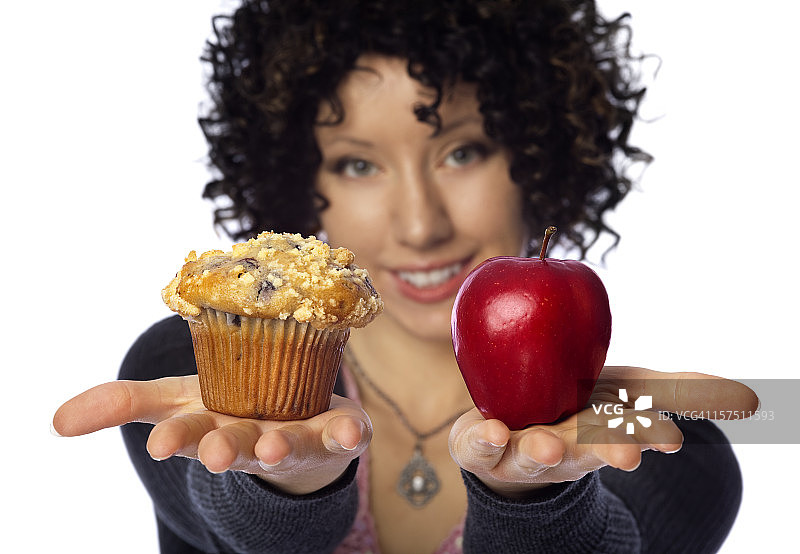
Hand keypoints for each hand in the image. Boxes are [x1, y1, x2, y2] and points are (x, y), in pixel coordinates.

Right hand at [52, 376, 371, 494]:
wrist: (291, 430)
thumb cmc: (228, 412)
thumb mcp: (174, 402)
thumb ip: (123, 404)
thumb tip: (55, 421)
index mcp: (213, 428)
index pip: (189, 434)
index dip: (177, 439)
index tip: (162, 445)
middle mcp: (252, 438)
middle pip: (236, 445)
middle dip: (225, 449)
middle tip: (214, 452)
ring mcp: (296, 437)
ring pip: (286, 445)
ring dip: (278, 446)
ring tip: (272, 446)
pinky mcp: (335, 433)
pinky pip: (344, 434)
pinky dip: (349, 434)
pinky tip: (352, 431)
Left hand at [448, 366, 757, 497]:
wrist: (505, 444)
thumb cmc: (573, 413)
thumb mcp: (625, 396)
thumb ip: (677, 391)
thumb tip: (748, 397)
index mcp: (600, 434)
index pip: (629, 433)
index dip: (647, 435)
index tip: (667, 438)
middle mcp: (565, 448)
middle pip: (587, 452)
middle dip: (606, 452)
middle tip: (626, 453)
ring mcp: (521, 449)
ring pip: (536, 454)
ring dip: (545, 452)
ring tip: (550, 447)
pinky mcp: (481, 446)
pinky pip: (480, 446)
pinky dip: (486, 440)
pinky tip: (494, 431)